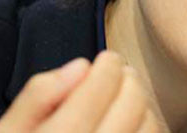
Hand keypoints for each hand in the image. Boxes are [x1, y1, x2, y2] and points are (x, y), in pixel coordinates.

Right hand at [0, 51, 159, 131]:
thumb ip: (37, 97)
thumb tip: (79, 67)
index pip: (100, 86)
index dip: (107, 65)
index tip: (106, 61)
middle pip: (132, 101)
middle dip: (127, 80)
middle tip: (118, 75)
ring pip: (149, 124)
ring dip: (141, 105)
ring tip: (123, 101)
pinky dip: (147, 130)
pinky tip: (130, 127)